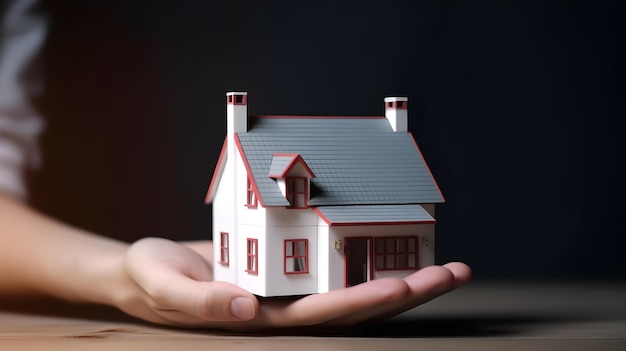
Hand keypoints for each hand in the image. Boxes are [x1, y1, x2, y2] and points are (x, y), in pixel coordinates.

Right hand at [120, 237, 470, 330]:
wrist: (148, 268)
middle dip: (404, 291)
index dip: (363, 302)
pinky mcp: (286, 267)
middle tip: (454, 272)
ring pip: (353, 286)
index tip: (404, 285)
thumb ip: (199, 300)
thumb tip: (242, 307)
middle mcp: (285, 308)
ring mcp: (289, 289)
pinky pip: (332, 263)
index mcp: (261, 319)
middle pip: (355, 305)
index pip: (322, 315)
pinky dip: (365, 256)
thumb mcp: (164, 286)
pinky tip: (395, 245)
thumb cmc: (150, 278)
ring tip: (447, 264)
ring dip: (399, 276)